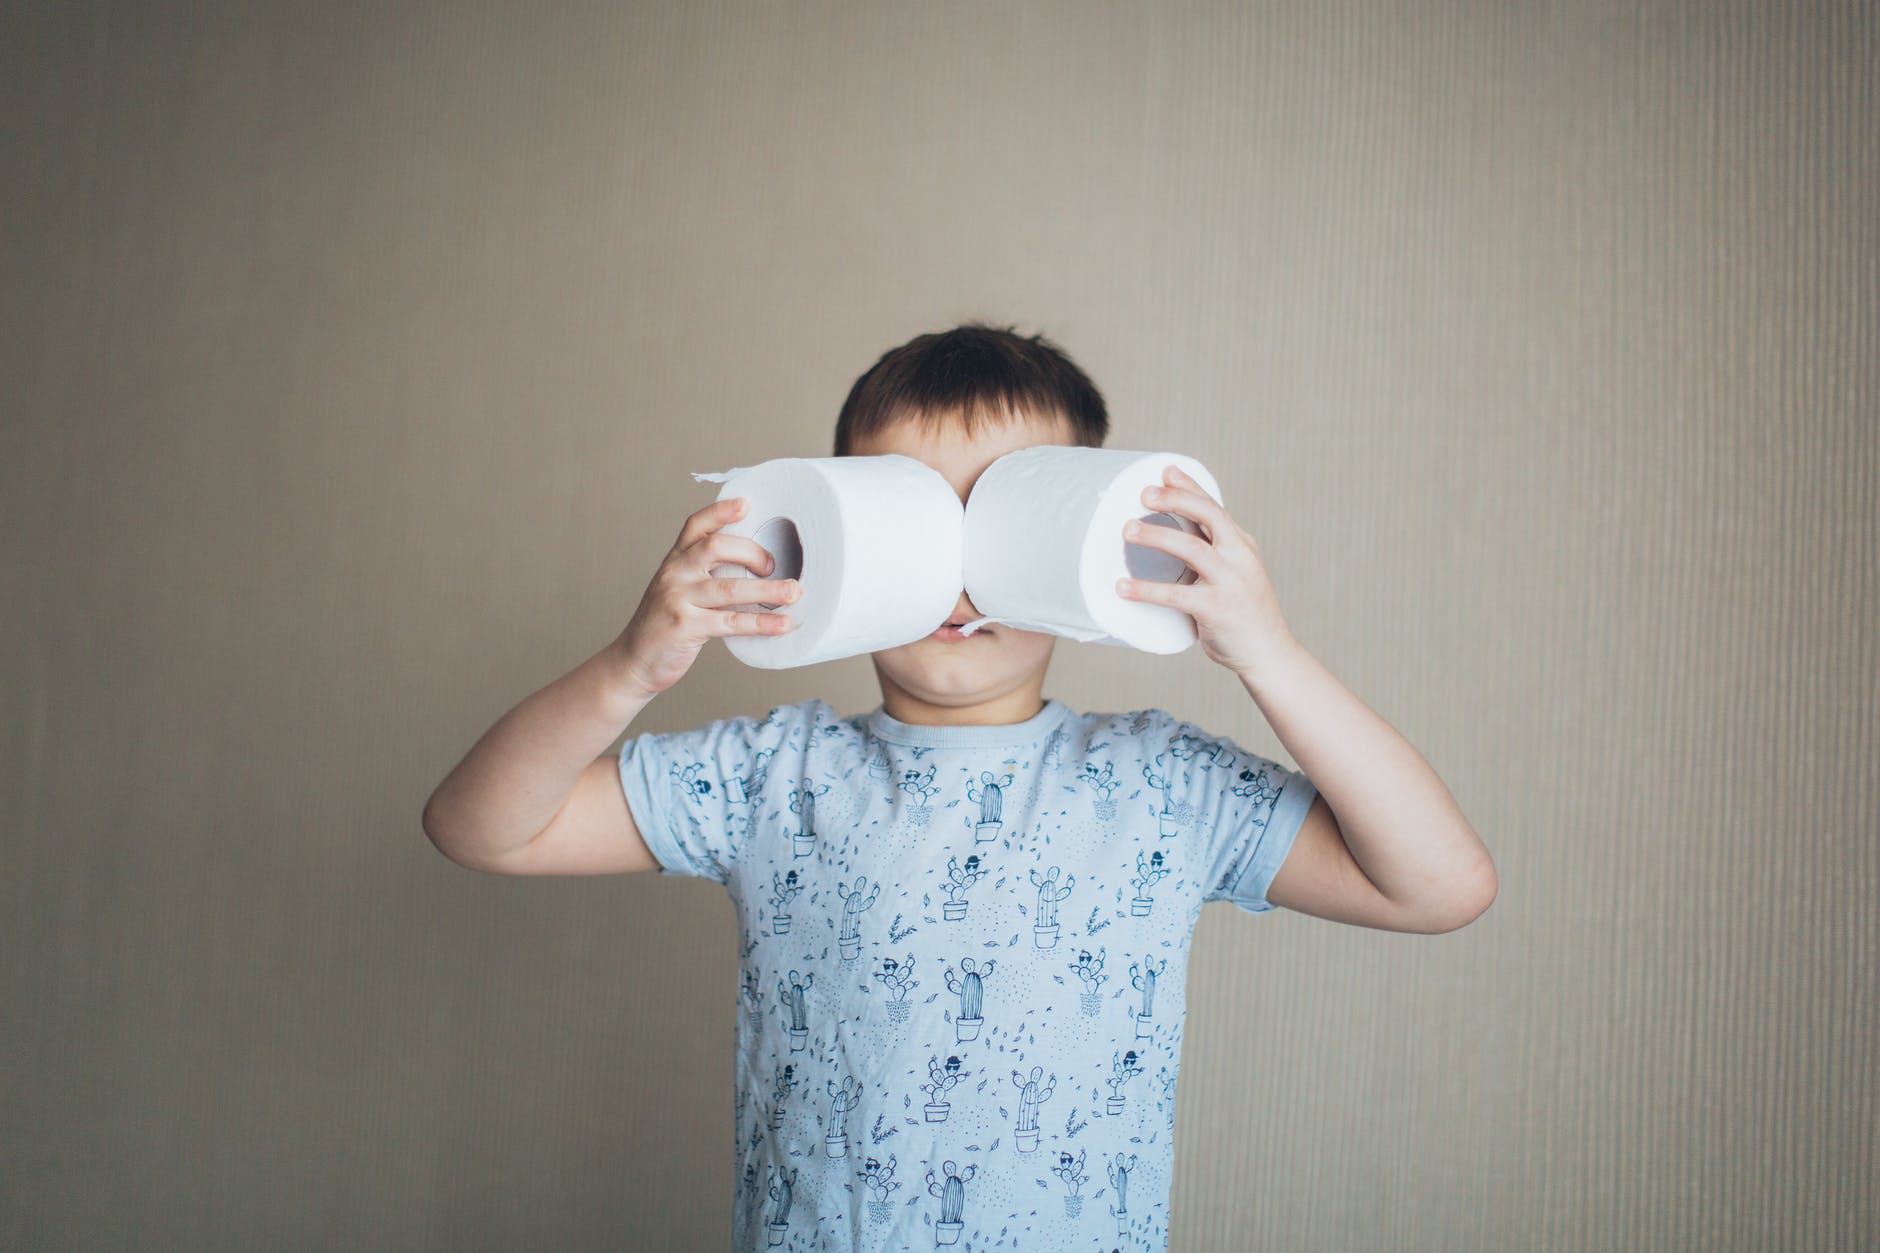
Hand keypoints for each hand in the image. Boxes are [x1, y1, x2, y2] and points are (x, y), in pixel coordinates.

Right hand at [613, 496, 800, 695]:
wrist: (634, 661)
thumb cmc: (665, 624)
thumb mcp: (678, 589)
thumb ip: (705, 574)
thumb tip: (757, 566)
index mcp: (675, 560)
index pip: (696, 526)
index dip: (720, 512)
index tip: (745, 504)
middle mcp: (674, 574)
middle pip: (715, 547)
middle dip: (752, 552)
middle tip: (775, 566)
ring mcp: (677, 599)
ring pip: (729, 588)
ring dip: (767, 590)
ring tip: (794, 592)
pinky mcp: (684, 627)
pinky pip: (730, 622)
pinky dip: (760, 623)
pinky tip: (781, 624)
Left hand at [1116, 465, 1297, 680]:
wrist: (1268, 652)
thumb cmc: (1242, 613)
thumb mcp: (1234, 574)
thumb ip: (1210, 555)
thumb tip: (1169, 539)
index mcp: (1242, 544)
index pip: (1214, 507)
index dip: (1190, 487)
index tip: (1166, 471)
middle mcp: (1239, 556)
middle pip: (1208, 515)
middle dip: (1175, 499)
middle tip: (1144, 494)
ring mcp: (1231, 581)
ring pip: (1191, 549)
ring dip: (1157, 536)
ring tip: (1127, 530)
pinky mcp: (1217, 608)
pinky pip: (1176, 594)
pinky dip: (1147, 590)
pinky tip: (1123, 587)